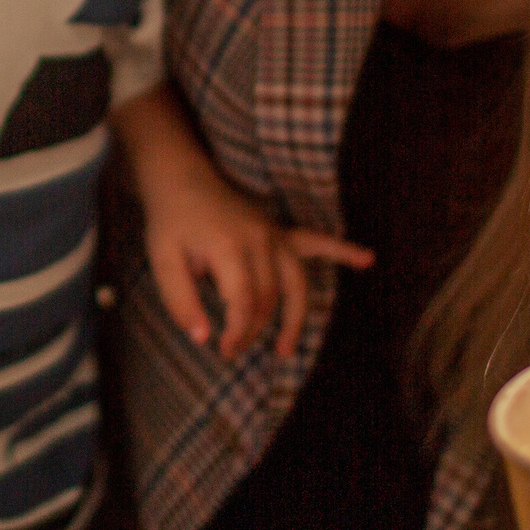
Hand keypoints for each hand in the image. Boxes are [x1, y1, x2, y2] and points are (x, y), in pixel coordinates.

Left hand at [140, 163, 371, 359]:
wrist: (181, 177)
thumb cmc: (170, 221)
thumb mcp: (162, 261)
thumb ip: (180, 301)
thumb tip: (202, 339)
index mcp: (231, 247)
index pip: (245, 302)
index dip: (238, 332)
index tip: (223, 350)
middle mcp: (260, 240)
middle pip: (269, 299)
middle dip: (252, 331)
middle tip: (231, 351)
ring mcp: (274, 234)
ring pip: (296, 283)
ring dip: (295, 318)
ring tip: (284, 350)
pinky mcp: (279, 231)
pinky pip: (316, 242)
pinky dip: (342, 250)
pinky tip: (367, 259)